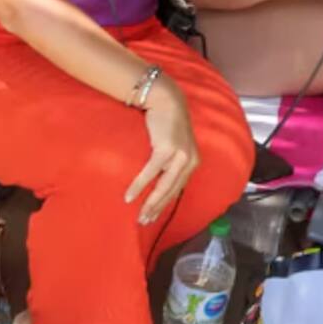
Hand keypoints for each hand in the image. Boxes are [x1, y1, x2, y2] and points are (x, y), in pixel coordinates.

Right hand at [125, 77, 199, 225]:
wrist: (167, 101)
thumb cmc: (168, 125)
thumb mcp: (175, 146)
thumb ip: (171, 163)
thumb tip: (157, 183)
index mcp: (193, 162)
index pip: (178, 189)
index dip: (165, 204)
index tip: (153, 217)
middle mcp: (190, 161)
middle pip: (172, 191)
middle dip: (157, 209)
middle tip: (143, 222)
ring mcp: (180, 156)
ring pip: (164, 186)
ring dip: (150, 203)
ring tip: (139, 215)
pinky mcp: (167, 149)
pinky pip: (151, 173)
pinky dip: (140, 186)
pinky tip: (130, 196)